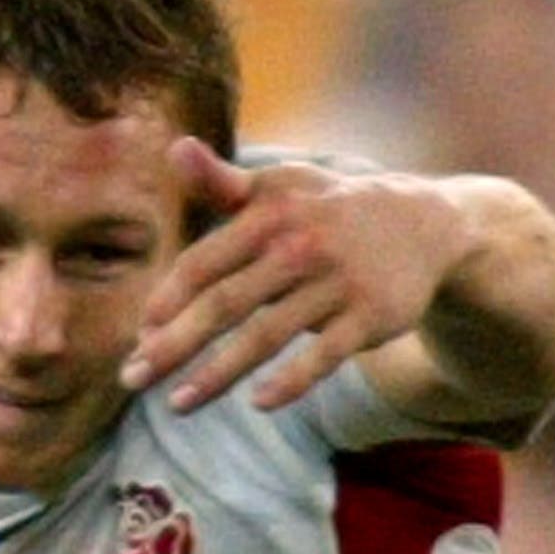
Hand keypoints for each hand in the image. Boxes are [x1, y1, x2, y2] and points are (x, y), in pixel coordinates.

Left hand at [130, 146, 468, 417]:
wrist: (422, 223)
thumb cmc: (329, 207)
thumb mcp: (279, 186)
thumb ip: (222, 181)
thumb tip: (174, 147)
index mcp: (269, 214)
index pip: (203, 262)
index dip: (167, 301)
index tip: (139, 334)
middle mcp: (299, 247)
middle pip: (224, 304)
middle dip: (173, 345)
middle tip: (132, 379)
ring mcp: (336, 284)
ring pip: (265, 336)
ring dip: (216, 375)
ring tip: (177, 406)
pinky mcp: (369, 317)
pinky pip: (323, 356)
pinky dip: (291, 381)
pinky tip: (257, 403)